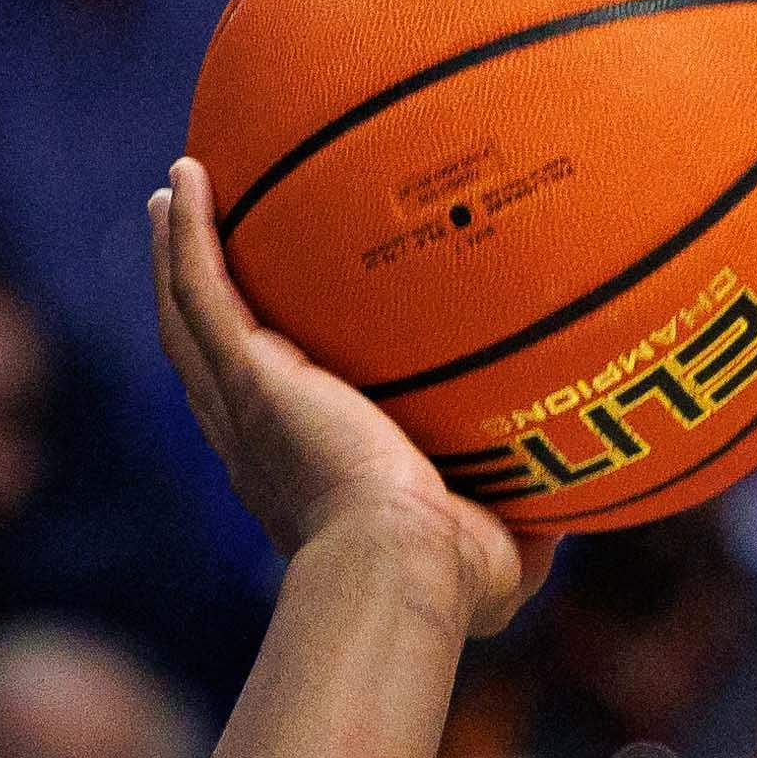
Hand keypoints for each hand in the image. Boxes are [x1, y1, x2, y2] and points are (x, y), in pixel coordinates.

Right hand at [145, 165, 538, 635]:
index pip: (269, 416)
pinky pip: (203, 292)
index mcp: (301, 479)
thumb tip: (581, 489)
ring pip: (189, 317)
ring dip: (176, 252)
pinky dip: (189, 236)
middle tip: (193, 239)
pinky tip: (189, 176)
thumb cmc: (453, 581)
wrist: (405, 569)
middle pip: (206, 357)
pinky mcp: (250, 379)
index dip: (258, 371)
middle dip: (198, 299)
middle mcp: (258, 444)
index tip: (268, 334)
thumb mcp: (501, 548)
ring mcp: (246, 409)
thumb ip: (528, 515)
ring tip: (176, 192)